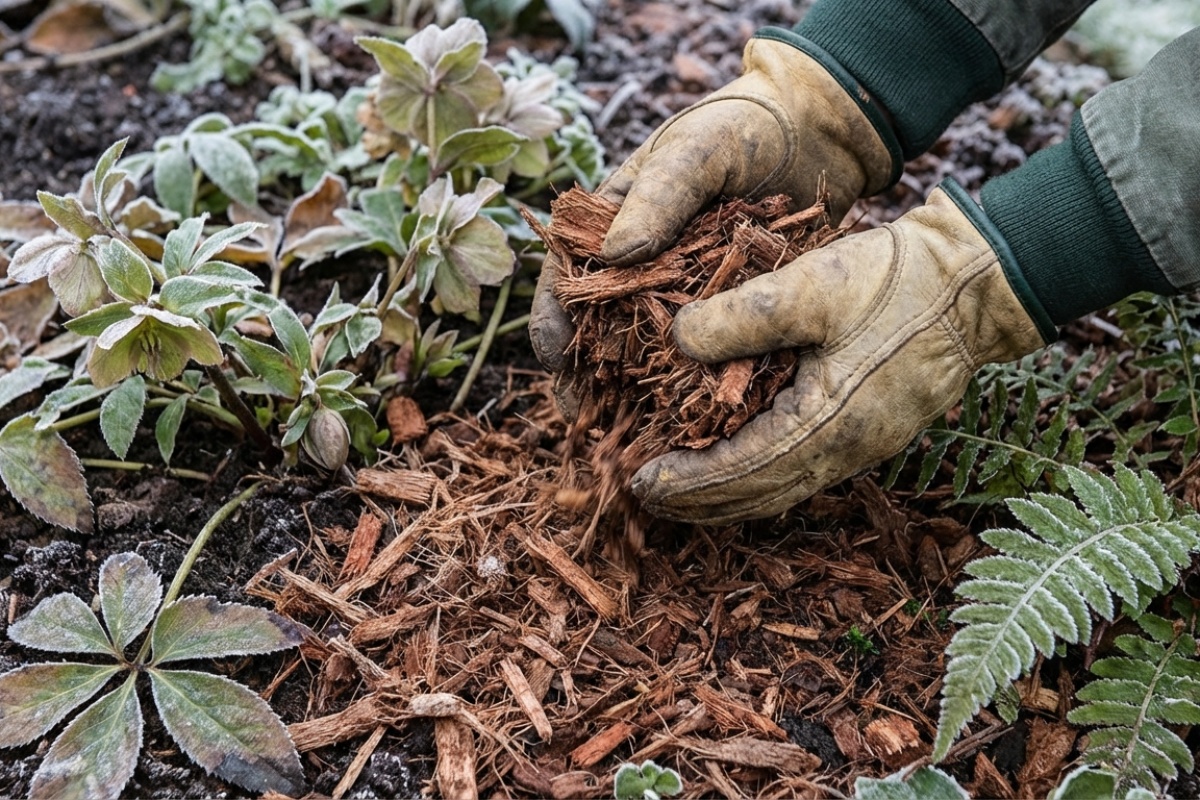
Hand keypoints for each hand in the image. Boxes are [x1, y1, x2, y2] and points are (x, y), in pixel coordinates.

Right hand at [530, 35, 898, 385]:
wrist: (817, 132)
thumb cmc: (743, 127)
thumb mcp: (695, 150)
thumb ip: (659, 196)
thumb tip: (617, 256)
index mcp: (612, 225)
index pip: (567, 280)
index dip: (554, 322)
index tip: (553, 361)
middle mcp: (642, 267)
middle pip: (599, 331)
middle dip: (587, 378)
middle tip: (584, 419)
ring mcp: (685, 293)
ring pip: (649, 353)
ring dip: (636, 394)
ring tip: (630, 434)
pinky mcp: (729, 310)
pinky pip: (707, 353)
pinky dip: (695, 384)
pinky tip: (693, 418)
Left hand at [630, 185, 1052, 523]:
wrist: (978, 282)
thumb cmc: (899, 281)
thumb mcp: (812, 284)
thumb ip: (741, 315)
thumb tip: (678, 339)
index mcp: (829, 424)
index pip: (743, 472)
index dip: (689, 481)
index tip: (642, 480)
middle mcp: (847, 450)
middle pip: (761, 497)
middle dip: (701, 502)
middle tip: (647, 496)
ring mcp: (864, 445)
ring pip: (782, 490)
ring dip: (728, 495)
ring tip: (682, 489)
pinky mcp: (872, 430)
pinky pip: (803, 471)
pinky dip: (760, 477)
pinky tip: (737, 460)